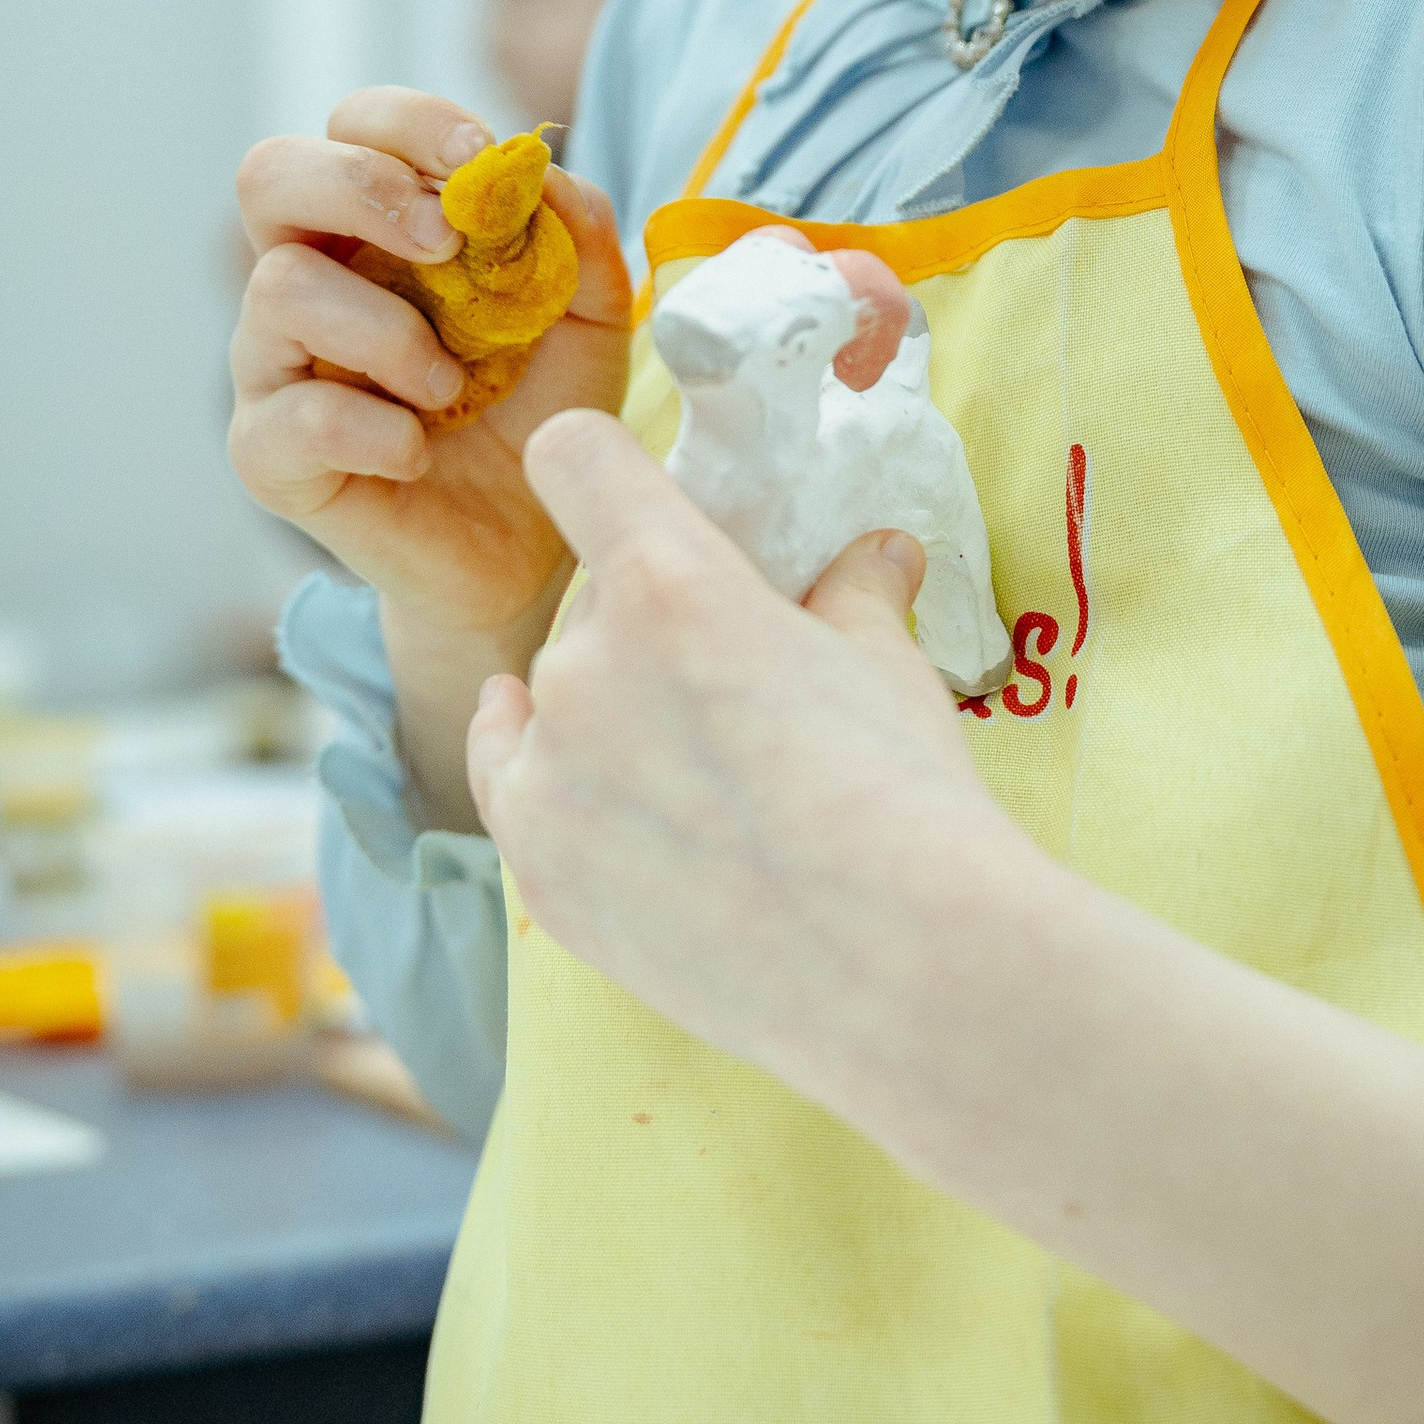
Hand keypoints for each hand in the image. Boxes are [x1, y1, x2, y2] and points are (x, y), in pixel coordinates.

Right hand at [229, 90, 633, 645]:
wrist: (529, 544)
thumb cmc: (540, 411)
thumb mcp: (590, 313)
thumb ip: (577, 231)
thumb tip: (534, 172)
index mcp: (376, 227)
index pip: (353, 125)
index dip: (410, 123)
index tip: (481, 164)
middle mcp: (308, 277)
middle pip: (269, 173)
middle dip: (362, 187)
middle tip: (445, 246)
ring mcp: (274, 363)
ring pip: (279, 289)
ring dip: (387, 330)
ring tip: (450, 387)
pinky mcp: (267, 453)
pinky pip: (295, 415)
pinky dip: (375, 429)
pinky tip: (420, 453)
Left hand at [465, 408, 1013, 1087]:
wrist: (900, 964)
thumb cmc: (904, 794)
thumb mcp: (887, 665)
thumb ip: (855, 593)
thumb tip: (877, 551)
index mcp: (665, 584)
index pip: (576, 459)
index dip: (601, 464)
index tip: (627, 494)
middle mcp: (582, 667)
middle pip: (587, 606)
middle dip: (646, 628)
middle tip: (721, 686)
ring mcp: (548, 778)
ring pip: (549, 705)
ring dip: (603, 716)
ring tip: (696, 777)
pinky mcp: (541, 875)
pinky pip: (519, 793)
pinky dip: (554, 785)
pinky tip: (602, 799)